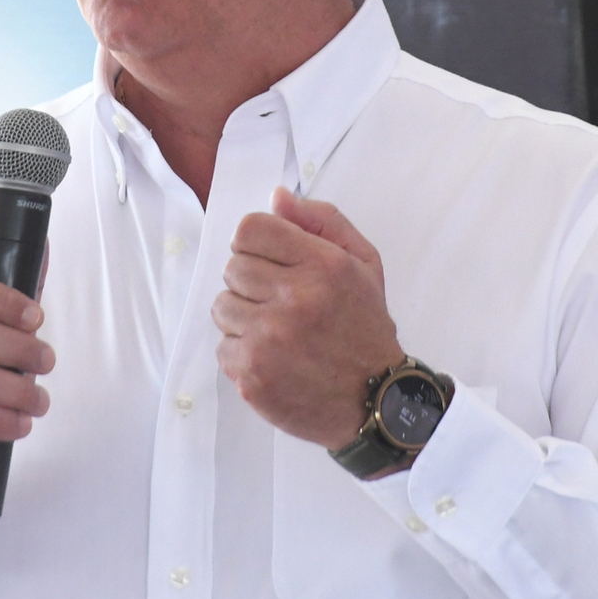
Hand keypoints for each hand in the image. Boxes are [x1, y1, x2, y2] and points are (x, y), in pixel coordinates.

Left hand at [213, 186, 403, 448]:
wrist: (375, 401)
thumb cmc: (365, 328)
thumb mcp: (363, 263)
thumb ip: (321, 222)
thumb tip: (277, 197)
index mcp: (322, 266)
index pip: (250, 229)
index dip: (257, 243)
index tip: (271, 261)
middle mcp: (294, 301)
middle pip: (232, 266)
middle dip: (252, 281)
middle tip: (281, 302)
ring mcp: (269, 340)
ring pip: (222, 305)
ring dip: (243, 316)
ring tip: (277, 331)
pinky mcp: (252, 374)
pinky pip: (222, 345)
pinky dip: (243, 351)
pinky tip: (274, 358)